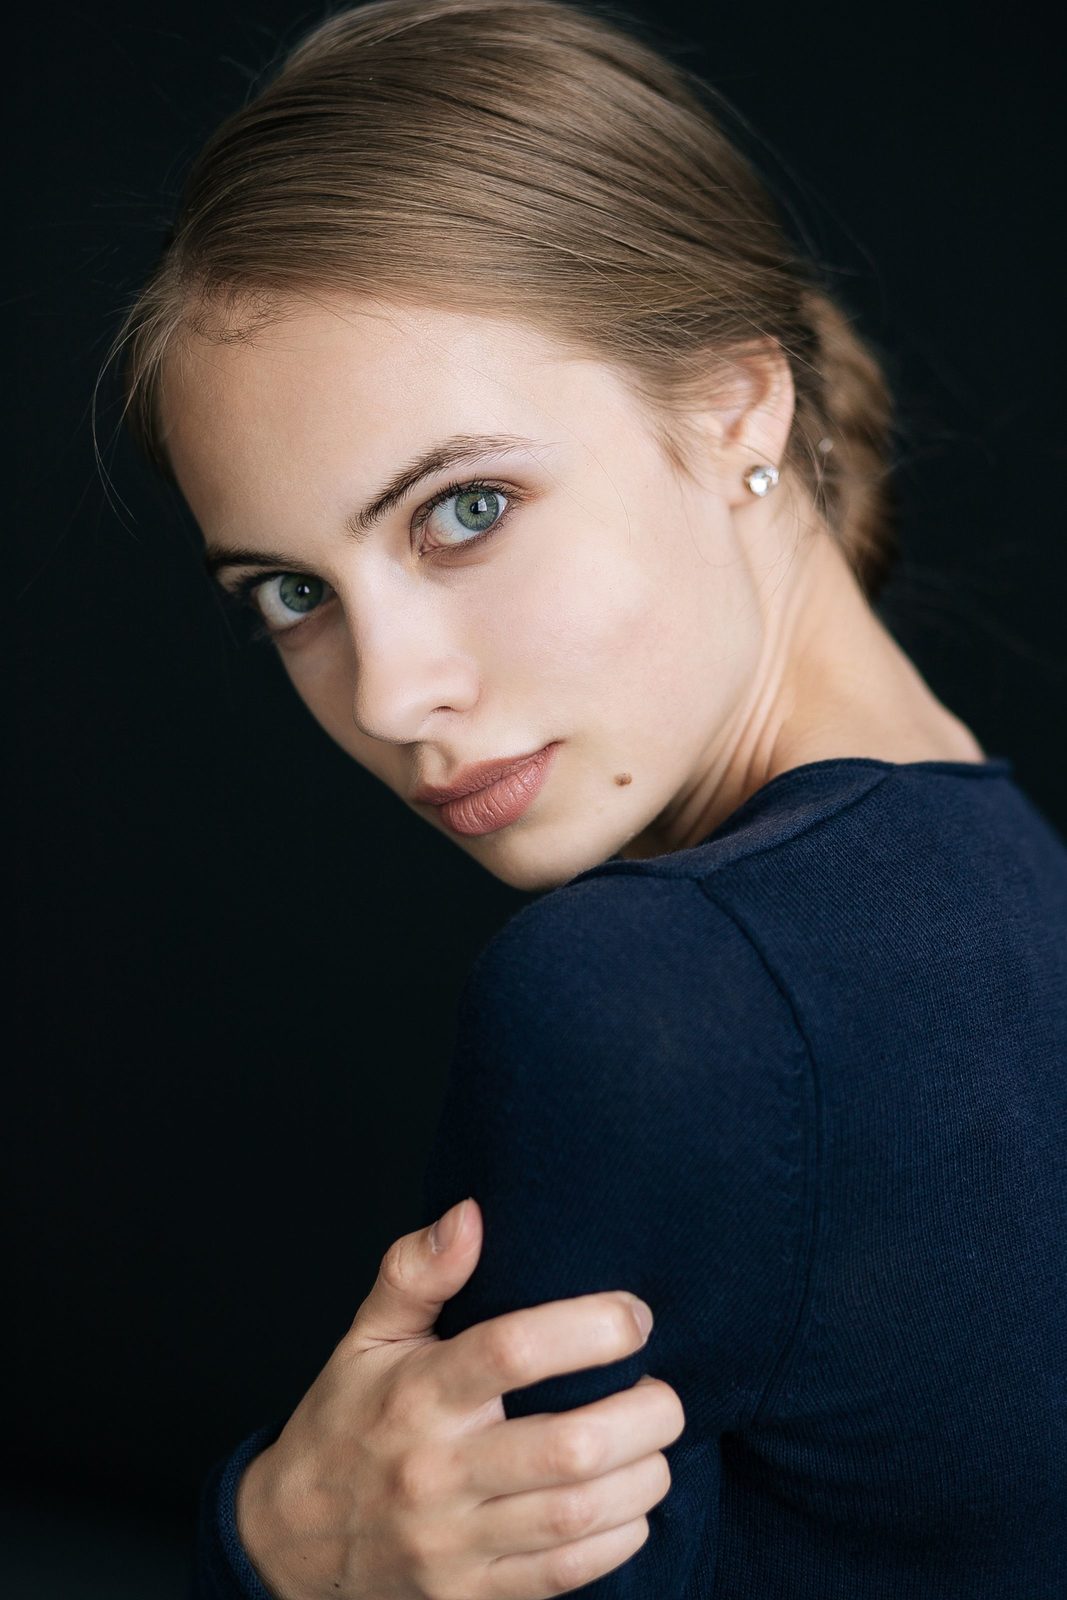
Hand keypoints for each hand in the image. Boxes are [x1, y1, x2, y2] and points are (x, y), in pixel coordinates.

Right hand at [235, 1196, 684, 1598]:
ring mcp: (455, 1542)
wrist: (289, 1543)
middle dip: (644, 1414)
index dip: (591, 1328)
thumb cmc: (343, 1422)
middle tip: (663, 1389)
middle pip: (569, 1446)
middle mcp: (437, 1471)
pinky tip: (631, 1501)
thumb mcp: (366, 1336)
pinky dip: (621, 1536)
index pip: (513, 1351)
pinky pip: (567, 1573)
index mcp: (416, 1394)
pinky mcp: (472, 1595)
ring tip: (655, 1441)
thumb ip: (417, 1271)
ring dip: (644, 1475)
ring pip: (579, 1514)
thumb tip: (470, 1214)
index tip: (635, 1316)